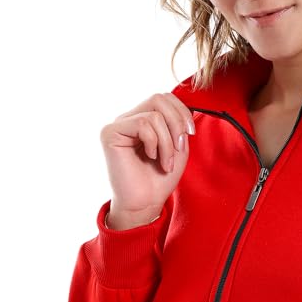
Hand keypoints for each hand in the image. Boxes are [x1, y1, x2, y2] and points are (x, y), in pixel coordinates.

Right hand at [100, 93, 194, 228]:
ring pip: (154, 115)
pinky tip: (151, 157)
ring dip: (167, 141)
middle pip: (159, 98)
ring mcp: (118, 124)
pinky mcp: (110, 133)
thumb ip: (179, 123)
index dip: (182, 111)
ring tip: (166, 162)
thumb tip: (187, 106)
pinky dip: (154, 143)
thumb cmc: (160, 178)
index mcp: (144, 119)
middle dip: (177, 122)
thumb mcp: (178, 146)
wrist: (145, 203)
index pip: (164, 97)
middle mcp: (129, 118)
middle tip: (180, 146)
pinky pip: (143, 125)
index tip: (190, 133)